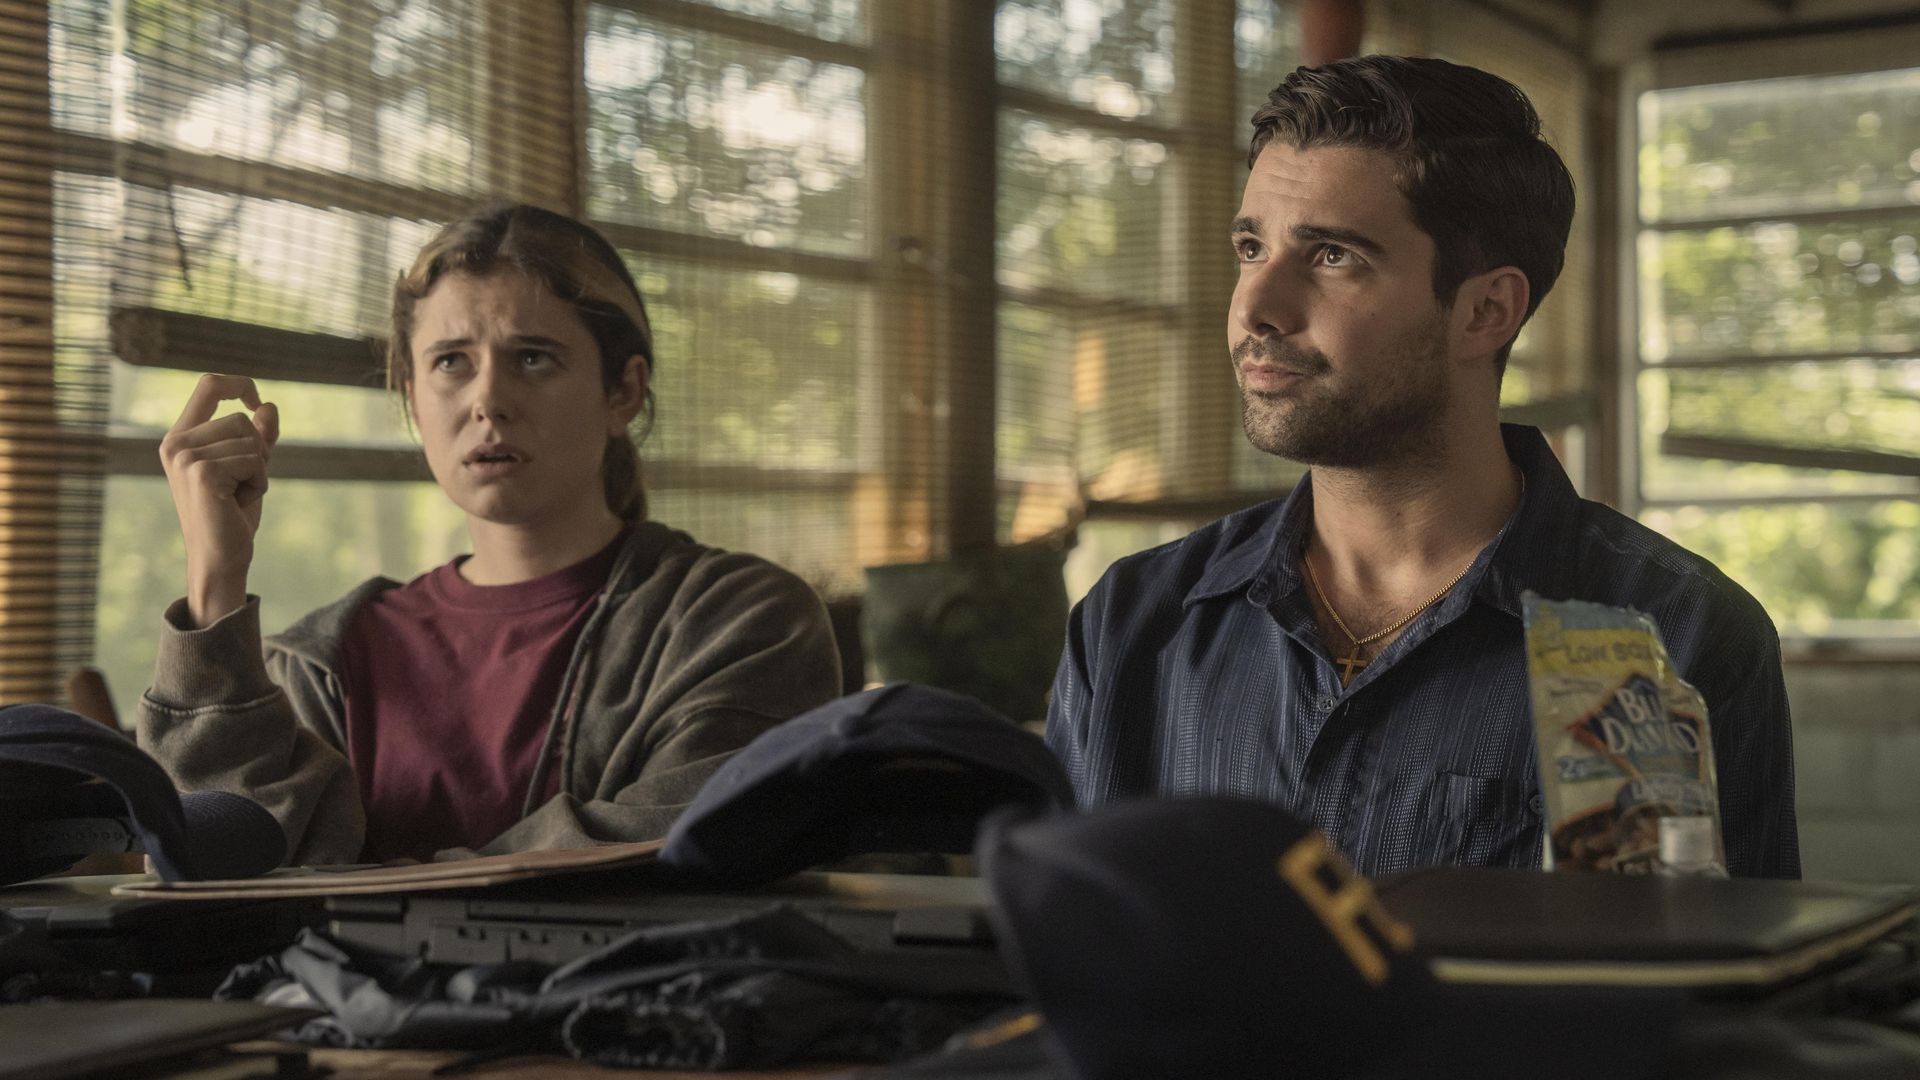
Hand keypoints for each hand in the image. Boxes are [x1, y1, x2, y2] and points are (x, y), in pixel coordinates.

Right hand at [159, 374, 279, 626]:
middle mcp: (176, 444)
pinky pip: (255, 461)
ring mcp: (185, 457)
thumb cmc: (232, 514)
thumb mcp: (248, 468)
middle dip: (258, 451)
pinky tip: (238, 504)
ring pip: (251, 441)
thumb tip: (268, 406)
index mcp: (181, 437)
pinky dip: (259, 483)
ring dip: (259, 471)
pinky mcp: (202, 472)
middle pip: (241, 419)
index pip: (208, 385)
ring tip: (237, 496)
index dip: (239, 384)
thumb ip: (257, 436)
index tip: (256, 401)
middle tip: (241, 485)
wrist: (221, 558)